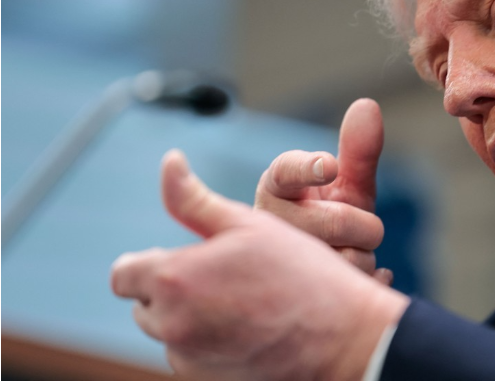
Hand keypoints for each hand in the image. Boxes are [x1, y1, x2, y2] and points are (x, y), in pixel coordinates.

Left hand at [111, 150, 408, 380]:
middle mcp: (172, 325)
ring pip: (170, 333)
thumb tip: (169, 161)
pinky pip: (192, 359)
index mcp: (173, 279)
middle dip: (171, 289)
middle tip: (223, 276)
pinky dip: (209, 344)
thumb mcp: (249, 224)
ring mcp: (189, 360)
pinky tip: (249, 328)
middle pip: (145, 305)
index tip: (181, 258)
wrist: (343, 338)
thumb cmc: (301, 274)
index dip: (147, 263)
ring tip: (242, 302)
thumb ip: (194, 198)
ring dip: (190, 317)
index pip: (123, 274)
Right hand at [255, 98, 391, 283]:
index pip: (285, 172)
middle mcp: (268, 225)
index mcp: (275, 188)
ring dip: (363, 257)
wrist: (312, 276)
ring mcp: (278, 267)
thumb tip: (367, 105)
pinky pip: (356, 286)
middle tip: (357, 227)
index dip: (307, 167)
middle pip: (336, 222)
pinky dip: (372, 278)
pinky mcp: (299, 300)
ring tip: (345, 255)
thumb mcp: (344, 186)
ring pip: (349, 260)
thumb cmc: (325, 219)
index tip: (327, 164)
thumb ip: (357, 151)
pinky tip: (360, 278)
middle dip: (362, 224)